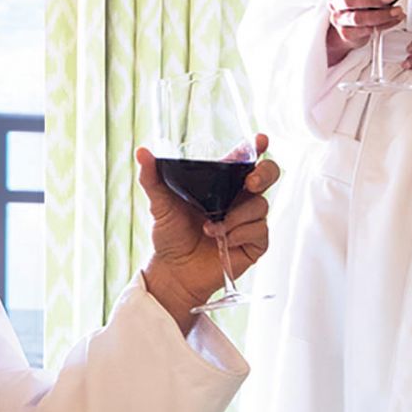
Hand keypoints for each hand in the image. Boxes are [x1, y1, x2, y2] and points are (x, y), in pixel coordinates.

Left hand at [137, 134, 278, 333]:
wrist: (174, 271)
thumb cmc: (170, 236)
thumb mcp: (159, 204)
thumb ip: (153, 177)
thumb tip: (142, 152)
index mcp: (222, 183)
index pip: (246, 158)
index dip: (257, 147)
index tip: (260, 140)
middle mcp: (240, 198)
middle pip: (269, 175)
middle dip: (265, 174)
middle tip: (250, 182)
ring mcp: (250, 220)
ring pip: (261, 205)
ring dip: (236, 216)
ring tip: (210, 227)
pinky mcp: (255, 243)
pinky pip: (260, 231)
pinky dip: (240, 233)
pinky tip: (222, 240)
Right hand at [323, 0, 403, 60]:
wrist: (350, 30)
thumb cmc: (361, 2)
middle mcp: (337, 2)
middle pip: (349, 0)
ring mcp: (341, 19)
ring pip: (358, 18)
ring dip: (381, 15)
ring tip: (397, 11)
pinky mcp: (348, 33)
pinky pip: (366, 31)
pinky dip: (383, 25)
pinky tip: (394, 20)